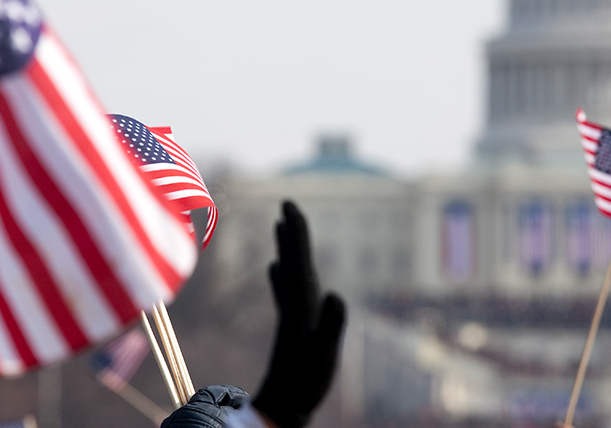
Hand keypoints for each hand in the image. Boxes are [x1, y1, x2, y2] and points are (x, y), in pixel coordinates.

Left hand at [252, 200, 345, 427]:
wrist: (280, 408)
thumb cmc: (305, 383)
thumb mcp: (324, 354)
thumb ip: (331, 324)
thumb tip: (335, 294)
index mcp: (302, 305)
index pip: (300, 262)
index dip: (297, 234)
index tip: (289, 207)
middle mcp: (294, 305)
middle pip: (293, 260)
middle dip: (291, 232)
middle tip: (286, 203)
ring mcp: (291, 315)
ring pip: (288, 272)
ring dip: (286, 247)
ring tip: (279, 226)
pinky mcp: (291, 326)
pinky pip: (287, 290)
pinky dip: (282, 273)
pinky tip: (275, 269)